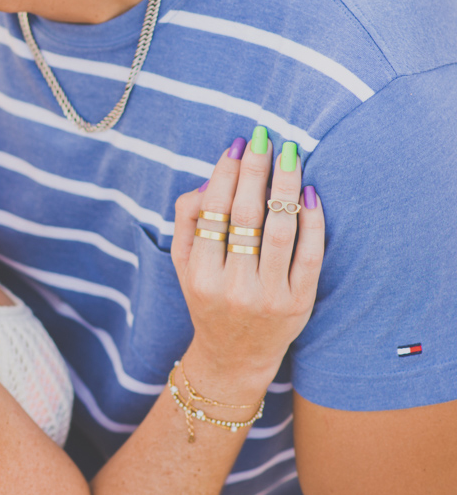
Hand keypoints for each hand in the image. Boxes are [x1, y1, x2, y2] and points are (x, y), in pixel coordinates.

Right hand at [170, 135, 324, 400]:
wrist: (235, 356)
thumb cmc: (207, 299)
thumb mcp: (182, 265)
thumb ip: (186, 222)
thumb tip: (209, 182)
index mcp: (199, 274)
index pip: (213, 212)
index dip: (225, 174)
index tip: (236, 145)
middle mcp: (233, 286)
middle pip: (246, 216)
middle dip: (255, 171)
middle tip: (264, 138)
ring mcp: (268, 296)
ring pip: (280, 230)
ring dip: (286, 186)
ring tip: (290, 156)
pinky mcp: (299, 303)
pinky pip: (310, 254)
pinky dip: (312, 220)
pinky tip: (309, 193)